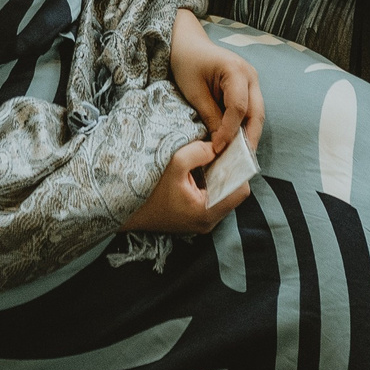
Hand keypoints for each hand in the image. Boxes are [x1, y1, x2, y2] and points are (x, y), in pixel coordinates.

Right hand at [123, 137, 244, 234]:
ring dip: (221, 178)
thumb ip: (197, 153)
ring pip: (225, 196)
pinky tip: (201, 172)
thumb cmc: (150, 191)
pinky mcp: (196, 219)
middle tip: (220, 154)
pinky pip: (214, 199)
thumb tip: (215, 146)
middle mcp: (209, 222)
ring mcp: (203, 223)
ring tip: (210, 161)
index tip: (229, 154)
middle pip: (235, 193)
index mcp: (207, 212)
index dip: (238, 170)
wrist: (128, 212)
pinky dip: (212, 185)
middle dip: (230, 172)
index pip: (241, 190)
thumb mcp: (173, 165)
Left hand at [167, 11, 263, 155]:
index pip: (238, 108)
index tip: (216, 149)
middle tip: (239, 164)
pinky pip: (250, 112)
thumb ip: (209, 115)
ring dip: (249, 136)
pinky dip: (244, 128)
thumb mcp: (194, 91)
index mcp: (236, 70)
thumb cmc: (187, 63)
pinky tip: (236, 145)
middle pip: (256, 114)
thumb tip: (220, 144)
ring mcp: (252, 82)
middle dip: (249, 139)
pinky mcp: (248, 89)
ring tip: (238, 160)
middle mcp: (251, 76)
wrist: (188, 44)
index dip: (229, 131)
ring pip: (256, 115)